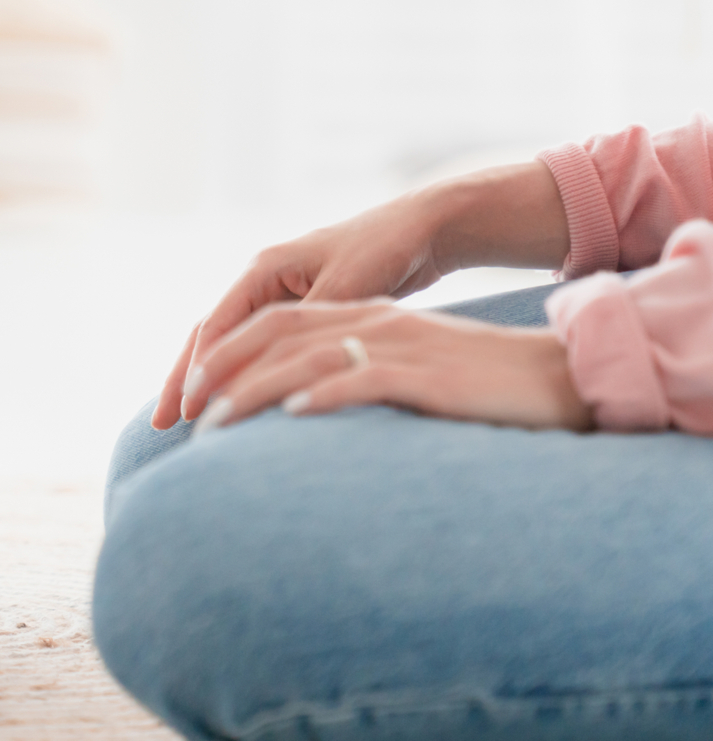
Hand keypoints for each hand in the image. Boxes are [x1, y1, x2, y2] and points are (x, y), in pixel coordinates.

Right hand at [151, 162, 568, 429]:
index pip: (215, 327)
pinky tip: (232, 406)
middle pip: (207, 338)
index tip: (187, 411)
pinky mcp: (296, 314)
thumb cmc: (386, 248)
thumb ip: (311, 325)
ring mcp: (275, 299)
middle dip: (183, 381)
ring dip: (205, 383)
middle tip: (158, 425)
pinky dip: (239, 378)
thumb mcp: (348, 285)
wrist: (422, 229)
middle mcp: (260, 283)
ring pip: (228, 347)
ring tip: (181, 424)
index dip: (198, 371)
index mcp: (263, 270)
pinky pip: (255, 352)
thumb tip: (282, 365)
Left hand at [185, 298, 589, 432]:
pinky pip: (365, 376)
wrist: (560, 375)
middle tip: (180, 413)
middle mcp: (372, 321)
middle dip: (220, 370)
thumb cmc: (481, 384)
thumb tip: (302, 414)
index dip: (223, 354)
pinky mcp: (428, 372)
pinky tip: (294, 415)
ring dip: (254, 390)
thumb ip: (355, 378)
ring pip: (306, 357)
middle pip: (275, 333)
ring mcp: (399, 343)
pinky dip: (326, 392)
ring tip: (215, 424)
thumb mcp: (408, 370)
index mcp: (363, 316)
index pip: (273, 323)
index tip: (184, 396)